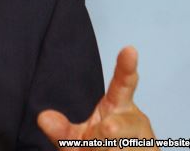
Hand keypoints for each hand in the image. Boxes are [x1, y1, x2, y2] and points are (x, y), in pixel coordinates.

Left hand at [38, 46, 156, 149]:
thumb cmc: (98, 150)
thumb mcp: (74, 140)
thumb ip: (60, 130)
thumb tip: (44, 117)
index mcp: (118, 106)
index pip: (123, 84)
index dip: (126, 67)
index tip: (129, 49)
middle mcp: (134, 119)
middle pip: (115, 126)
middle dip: (103, 135)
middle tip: (101, 135)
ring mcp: (146, 139)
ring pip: (119, 146)